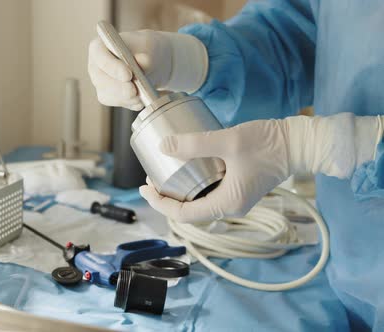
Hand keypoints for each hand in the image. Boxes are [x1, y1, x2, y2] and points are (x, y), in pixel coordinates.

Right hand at [88, 30, 207, 110]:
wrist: (155, 61)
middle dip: (120, 89)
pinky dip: (130, 104)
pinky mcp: (111, 96)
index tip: (128, 74)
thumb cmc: (150, 48)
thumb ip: (146, 52)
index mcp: (100, 47)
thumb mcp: (151, 45)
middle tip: (136, 92)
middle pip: (101, 80)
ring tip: (141, 96)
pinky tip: (140, 101)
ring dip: (126, 99)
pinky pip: (117, 104)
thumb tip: (142, 62)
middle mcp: (96, 66)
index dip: (111, 66)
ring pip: (108, 95)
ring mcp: (102, 83)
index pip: (98, 56)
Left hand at [139, 119, 290, 221]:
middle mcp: (230, 207)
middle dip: (166, 196)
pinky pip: (208, 192)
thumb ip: (194, 143)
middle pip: (188, 211)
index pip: (183, 215)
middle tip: (150, 177)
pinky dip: (193, 184)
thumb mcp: (228, 141)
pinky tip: (185, 166)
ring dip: (178, 190)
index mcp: (226, 204)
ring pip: (198, 202)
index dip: (160, 203)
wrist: (299, 143)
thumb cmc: (268, 143)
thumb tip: (163, 146)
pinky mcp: (238, 189)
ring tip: (162, 172)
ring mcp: (235, 199)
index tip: (145, 187)